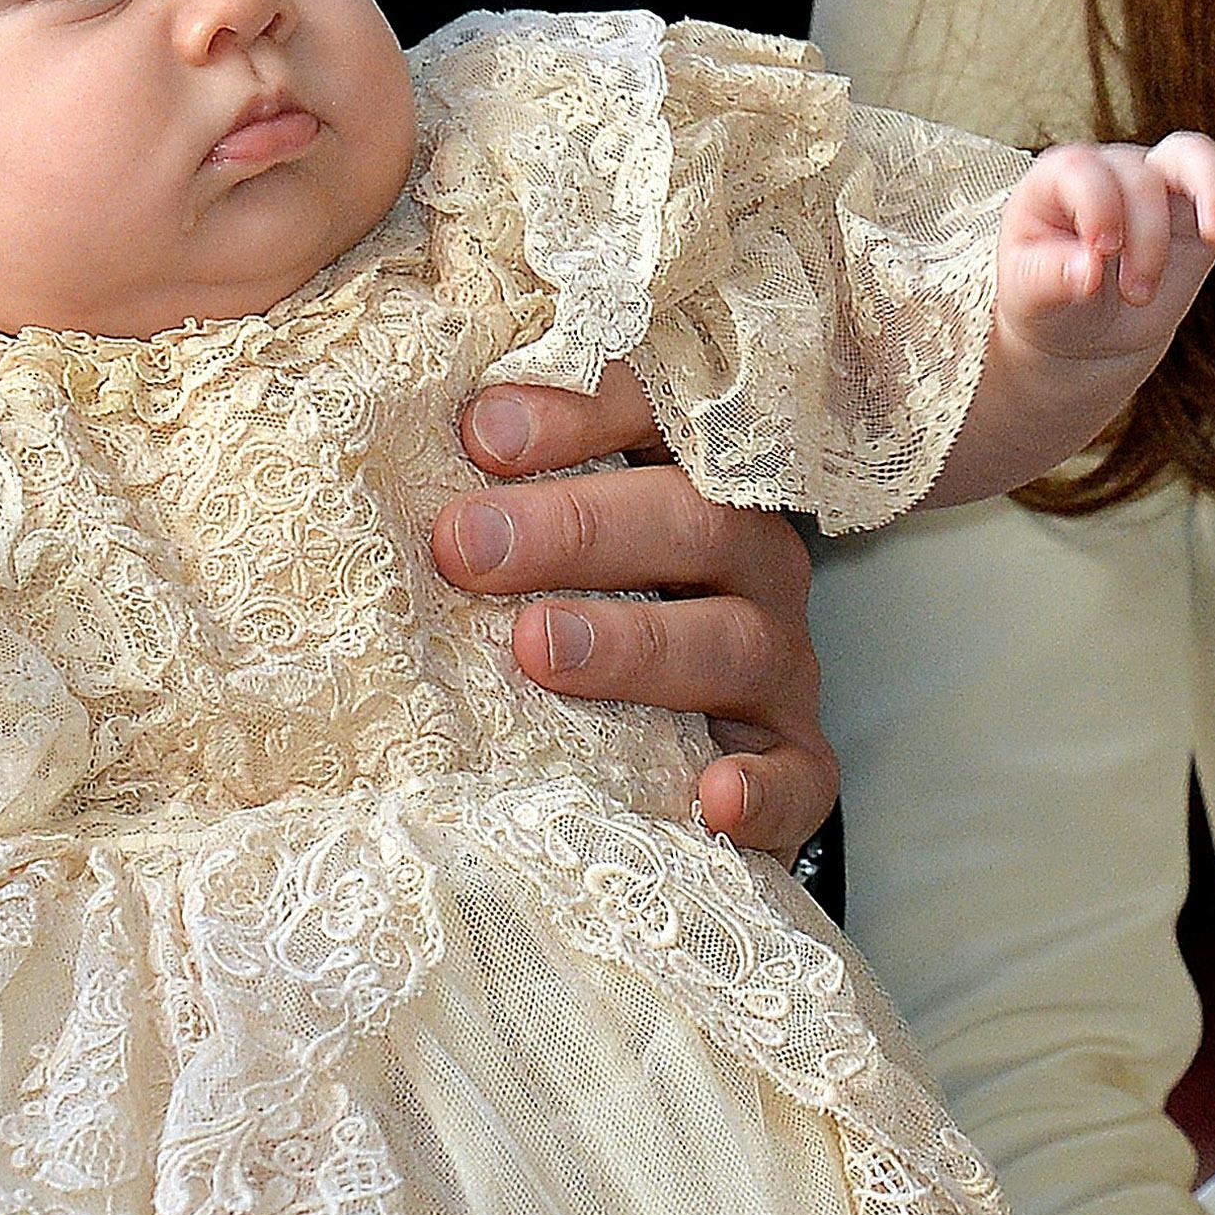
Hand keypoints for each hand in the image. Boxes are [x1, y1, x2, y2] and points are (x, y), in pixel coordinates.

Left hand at [431, 361, 836, 855]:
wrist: (688, 740)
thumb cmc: (586, 609)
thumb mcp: (553, 536)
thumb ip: (504, 493)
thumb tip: (417, 453)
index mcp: (696, 482)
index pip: (659, 418)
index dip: (581, 415)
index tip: (480, 433)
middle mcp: (751, 563)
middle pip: (694, 521)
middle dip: (576, 529)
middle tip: (466, 547)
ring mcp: (779, 664)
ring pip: (732, 641)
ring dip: (634, 643)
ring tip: (537, 647)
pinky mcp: (795, 761)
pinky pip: (798, 777)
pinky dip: (762, 790)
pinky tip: (714, 799)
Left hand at [999, 133, 1214, 361]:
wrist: (1083, 330)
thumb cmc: (1047, 301)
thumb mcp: (1029, 296)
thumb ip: (1049, 279)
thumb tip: (1086, 273)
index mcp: (1059, 180)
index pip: (1083, 172)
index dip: (1097, 208)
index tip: (1101, 254)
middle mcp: (1113, 171)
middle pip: (1142, 174)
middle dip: (1145, 236)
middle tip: (1135, 293)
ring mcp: (1162, 184)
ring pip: (1194, 156)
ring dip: (1214, 192)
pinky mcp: (1203, 208)